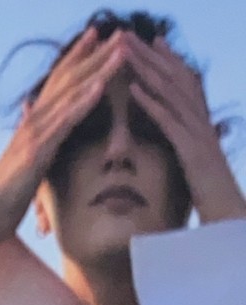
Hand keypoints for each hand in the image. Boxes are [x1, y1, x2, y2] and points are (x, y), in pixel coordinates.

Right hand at [0, 27, 128, 264]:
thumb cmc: (5, 192)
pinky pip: (64, 122)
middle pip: (68, 78)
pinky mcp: (36, 151)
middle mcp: (33, 120)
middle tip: (122, 32)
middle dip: (96, 54)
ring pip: (70, 94)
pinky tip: (100, 86)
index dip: (77, 55)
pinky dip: (83, 102)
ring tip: (122, 50)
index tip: (97, 35)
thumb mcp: (22, 157)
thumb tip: (29, 110)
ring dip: (98, 70)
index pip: (58, 80)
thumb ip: (30, 132)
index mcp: (33, 121)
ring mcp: (34, 133)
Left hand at [125, 34, 245, 223]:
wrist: (229, 219)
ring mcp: (198, 134)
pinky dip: (151, 103)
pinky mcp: (192, 151)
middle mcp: (202, 122)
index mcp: (202, 125)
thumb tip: (179, 143)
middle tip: (127, 35)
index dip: (169, 61)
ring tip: (124, 52)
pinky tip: (134, 89)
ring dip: (146, 70)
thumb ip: (188, 149)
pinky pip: (169, 122)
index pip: (185, 84)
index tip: (151, 41)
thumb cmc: (211, 199)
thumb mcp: (196, 168)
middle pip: (175, 79)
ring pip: (170, 93)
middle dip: (151, 56)